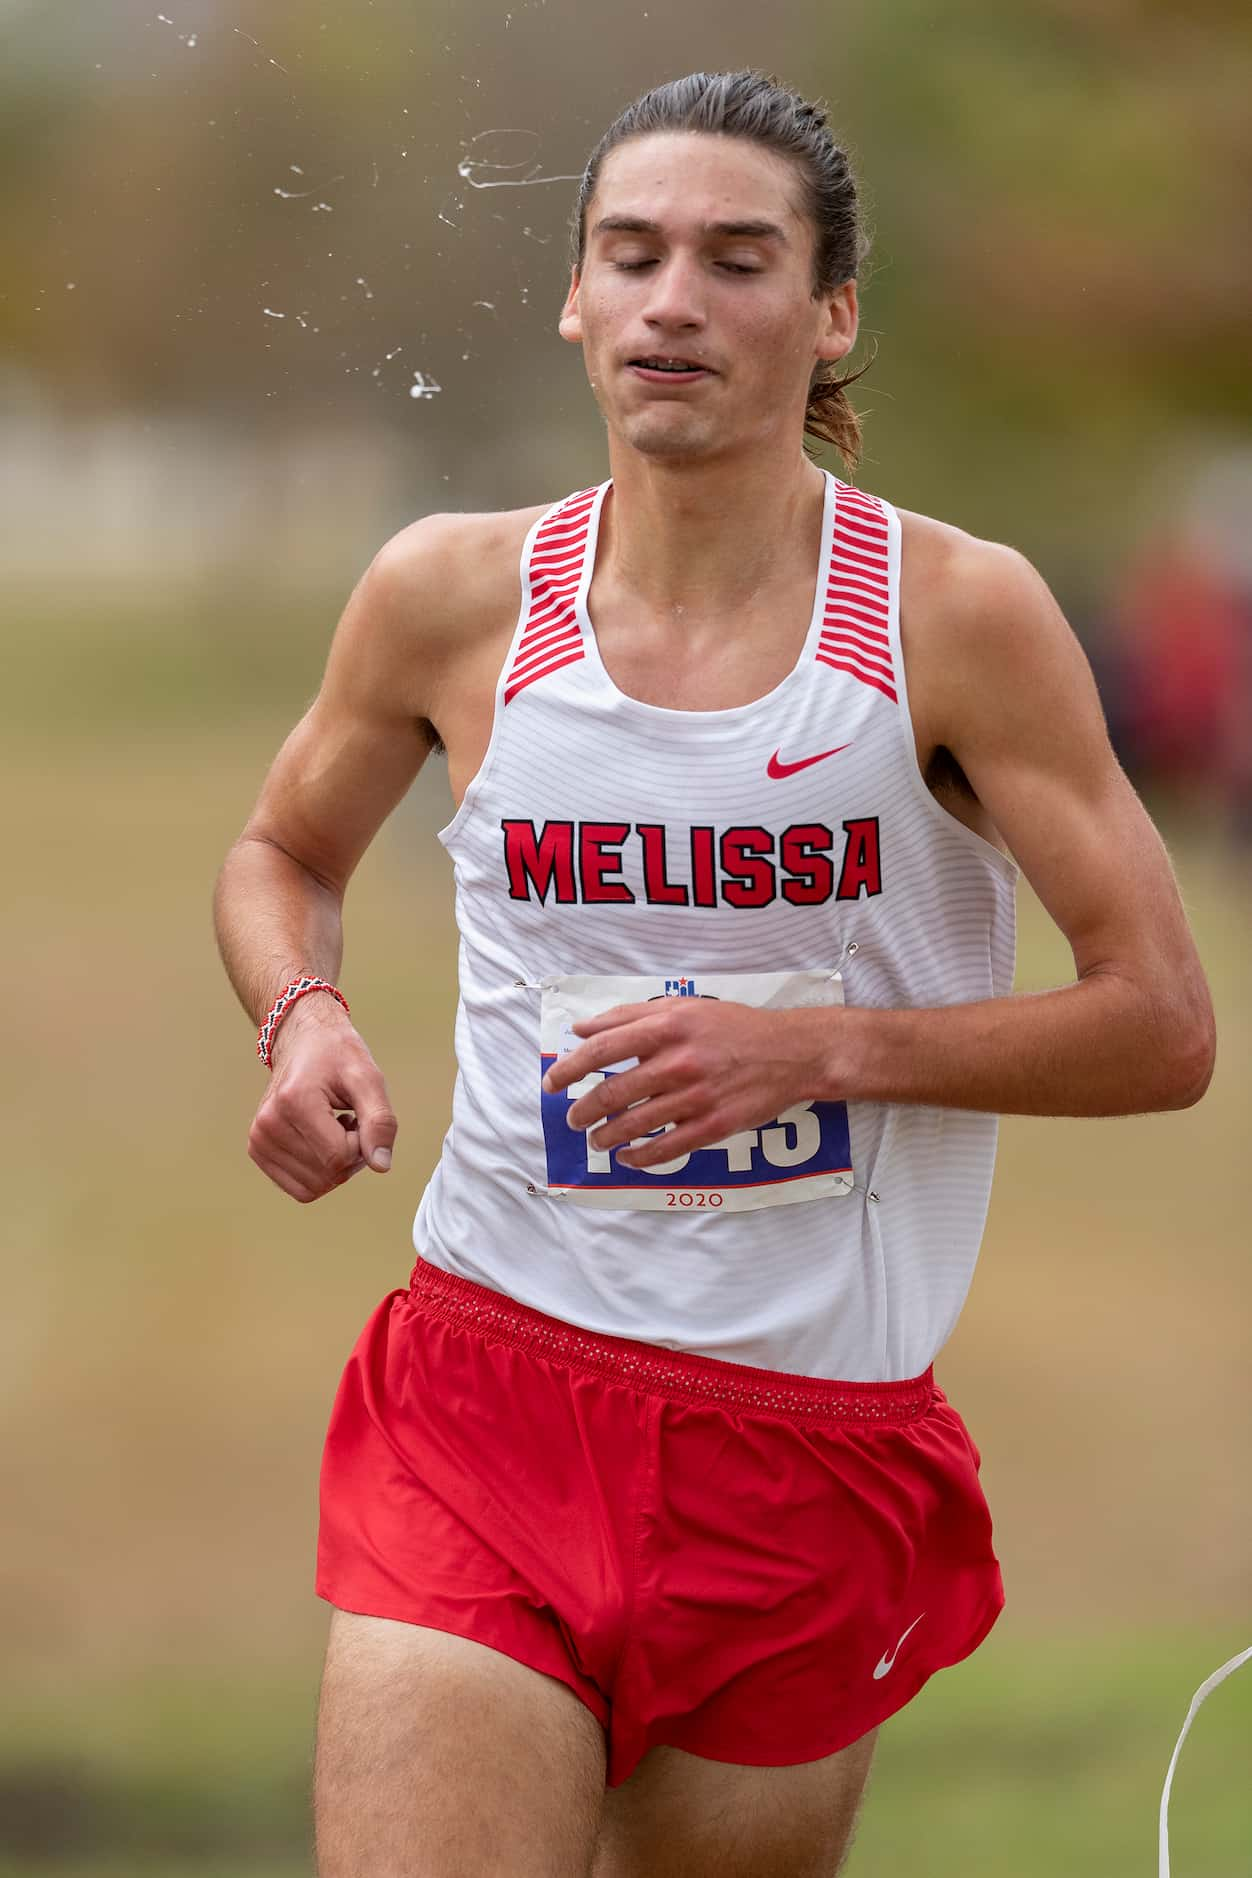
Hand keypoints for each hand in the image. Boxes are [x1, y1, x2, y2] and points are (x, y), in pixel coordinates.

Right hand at [248, 998, 397, 1202]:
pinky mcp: (258, 1150)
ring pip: (314, 1187)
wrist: (303, 1042)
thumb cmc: (336, 1056)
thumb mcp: (368, 1079)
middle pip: (327, 1175)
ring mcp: (259, 1139)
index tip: (358, 1117)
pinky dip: (318, 1173)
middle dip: (350, 1156)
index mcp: (294, 1101)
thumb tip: (381, 1165)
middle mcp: (268, 1123)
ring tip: (333, 1128)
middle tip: (348, 1121)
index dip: (361, 1146)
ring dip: (335, 1165)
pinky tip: (320, 1141)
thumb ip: (380, 1122)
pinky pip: (300, 1188)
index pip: (338, 1156)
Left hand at [541, 998, 829, 1168]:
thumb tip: (582, 1029)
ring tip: (596, 1141)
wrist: (790, 1052)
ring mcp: (697, 1096)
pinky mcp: (714, 1125)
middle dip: (584, 1111)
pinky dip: (641, 1157)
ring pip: (636, 1125)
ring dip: (607, 1137)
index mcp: (667, 1027)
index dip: (570, 1069)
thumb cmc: (732, 1027)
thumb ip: (629, 1015)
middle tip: (573, 1119)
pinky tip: (628, 1158)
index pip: (602, 1050)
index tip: (552, 1084)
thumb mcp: (682, 1007)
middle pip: (613, 1093)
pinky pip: (667, 1148)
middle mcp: (678, 1062)